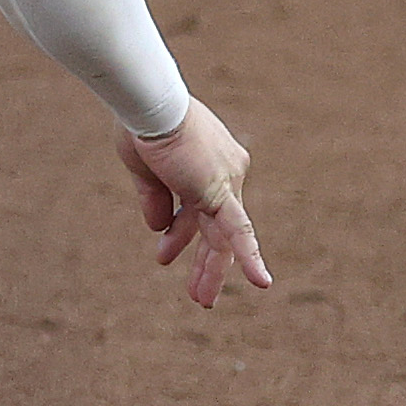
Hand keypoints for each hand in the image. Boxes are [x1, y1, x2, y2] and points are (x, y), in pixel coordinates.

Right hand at [119, 101, 270, 309]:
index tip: (164, 247)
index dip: (180, 231)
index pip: (199, 209)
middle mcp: (228, 174)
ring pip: (223, 238)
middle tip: (198, 291)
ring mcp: (228, 184)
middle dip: (206, 261)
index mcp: (210, 165)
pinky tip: (261, 283)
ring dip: (210, 270)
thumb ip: (155, 200)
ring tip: (201, 299)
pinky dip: (249, 258)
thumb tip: (158, 229)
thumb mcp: (145, 171)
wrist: (152, 105)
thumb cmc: (144, 125)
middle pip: (217, 229)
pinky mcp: (222, 193)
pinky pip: (239, 232)